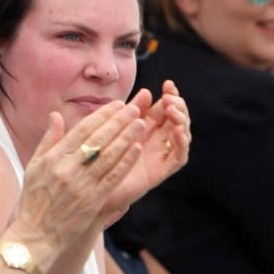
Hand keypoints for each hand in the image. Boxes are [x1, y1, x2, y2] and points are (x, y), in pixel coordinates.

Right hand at [7, 100, 144, 252]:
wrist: (35, 234)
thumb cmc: (34, 199)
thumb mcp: (33, 166)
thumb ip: (47, 140)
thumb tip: (55, 115)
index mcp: (53, 158)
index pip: (81, 130)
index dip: (101, 116)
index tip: (117, 105)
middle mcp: (68, 169)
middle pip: (98, 139)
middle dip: (118, 122)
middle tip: (135, 108)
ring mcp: (82, 185)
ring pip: (109, 156)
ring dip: (127, 138)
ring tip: (141, 123)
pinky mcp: (93, 200)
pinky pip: (113, 177)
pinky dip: (126, 162)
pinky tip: (137, 149)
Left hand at [104, 80, 190, 213]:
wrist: (91, 189)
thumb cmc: (97, 158)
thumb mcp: (112, 131)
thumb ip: (126, 114)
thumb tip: (142, 93)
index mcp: (144, 128)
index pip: (163, 108)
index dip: (169, 95)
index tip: (167, 84)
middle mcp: (155, 141)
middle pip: (176, 119)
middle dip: (177, 106)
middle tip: (169, 98)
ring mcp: (160, 155)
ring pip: (181, 136)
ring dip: (181, 121)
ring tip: (172, 111)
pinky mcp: (161, 171)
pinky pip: (178, 157)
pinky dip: (181, 143)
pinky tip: (177, 131)